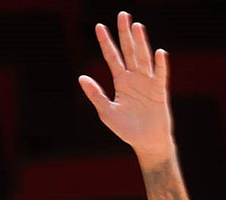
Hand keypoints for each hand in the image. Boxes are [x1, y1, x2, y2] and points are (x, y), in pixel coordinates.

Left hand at [78, 11, 173, 161]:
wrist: (145, 141)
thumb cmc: (125, 128)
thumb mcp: (106, 111)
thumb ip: (95, 94)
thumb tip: (82, 77)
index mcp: (121, 81)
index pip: (112, 57)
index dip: (106, 42)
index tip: (99, 26)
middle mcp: (134, 77)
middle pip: (129, 51)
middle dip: (125, 34)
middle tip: (122, 15)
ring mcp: (148, 82)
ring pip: (143, 58)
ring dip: (140, 43)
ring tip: (136, 26)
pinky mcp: (159, 91)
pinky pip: (160, 76)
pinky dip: (160, 65)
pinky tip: (158, 53)